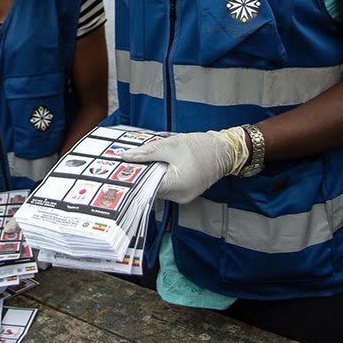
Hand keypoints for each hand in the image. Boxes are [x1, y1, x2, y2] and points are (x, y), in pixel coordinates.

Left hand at [119, 128, 249, 203]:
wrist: (223, 150)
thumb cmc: (198, 146)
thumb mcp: (169, 145)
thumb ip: (146, 153)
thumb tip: (124, 157)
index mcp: (177, 185)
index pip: (147, 187)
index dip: (132, 179)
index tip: (118, 172)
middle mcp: (180, 197)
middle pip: (151, 189)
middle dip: (140, 176)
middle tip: (125, 164)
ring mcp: (183, 197)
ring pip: (159, 188)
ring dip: (150, 177)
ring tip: (140, 163)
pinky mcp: (185, 193)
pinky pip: (167, 187)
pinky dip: (160, 178)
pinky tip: (155, 166)